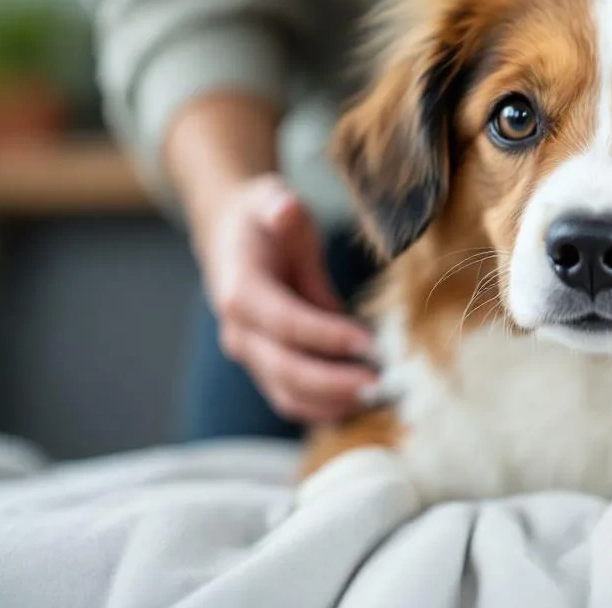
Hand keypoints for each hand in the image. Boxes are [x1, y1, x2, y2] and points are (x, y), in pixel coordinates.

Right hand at [197, 175, 377, 422]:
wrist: (231, 240)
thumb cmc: (262, 221)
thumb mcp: (271, 201)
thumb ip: (281, 210)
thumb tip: (286, 210)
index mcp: (240, 292)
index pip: (285, 323)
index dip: (326, 336)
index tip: (369, 343)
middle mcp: (240, 332)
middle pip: (285, 369)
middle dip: (333, 382)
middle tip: (380, 384)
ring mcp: (251, 356)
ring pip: (287, 396)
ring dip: (332, 403)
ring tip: (379, 398)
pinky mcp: (266, 370)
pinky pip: (292, 401)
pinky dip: (325, 409)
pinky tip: (362, 403)